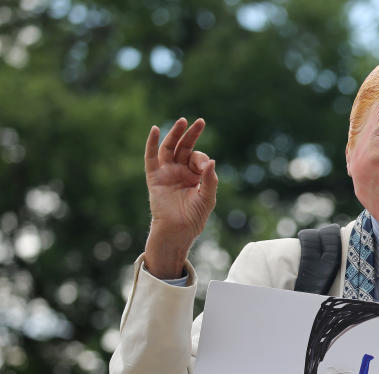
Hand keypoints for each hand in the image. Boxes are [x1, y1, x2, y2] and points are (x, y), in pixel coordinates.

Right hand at [143, 117, 217, 278]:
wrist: (178, 231)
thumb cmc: (194, 218)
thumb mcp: (207, 198)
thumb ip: (210, 180)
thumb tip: (211, 161)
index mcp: (194, 176)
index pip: (198, 159)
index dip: (202, 159)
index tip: (203, 168)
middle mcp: (180, 172)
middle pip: (184, 148)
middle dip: (191, 135)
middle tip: (199, 122)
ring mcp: (167, 173)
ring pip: (169, 149)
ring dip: (175, 134)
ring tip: (182, 121)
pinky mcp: (155, 177)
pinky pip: (151, 158)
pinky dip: (152, 143)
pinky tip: (155, 129)